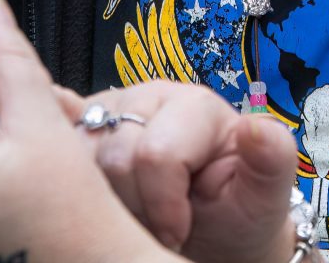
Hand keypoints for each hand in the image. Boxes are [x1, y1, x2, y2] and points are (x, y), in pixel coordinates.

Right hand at [66, 81, 298, 262]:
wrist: (211, 231)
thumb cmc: (236, 211)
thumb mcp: (265, 193)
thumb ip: (272, 158)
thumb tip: (256, 126)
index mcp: (194, 105)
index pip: (154, 154)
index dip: (162, 206)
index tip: (178, 230)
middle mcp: (149, 97)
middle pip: (113, 157)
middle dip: (135, 205)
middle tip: (157, 223)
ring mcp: (111, 109)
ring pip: (79, 158)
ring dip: (105, 199)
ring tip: (136, 211)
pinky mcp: (81, 125)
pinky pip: (56, 127)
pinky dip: (57, 152)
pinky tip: (78, 179)